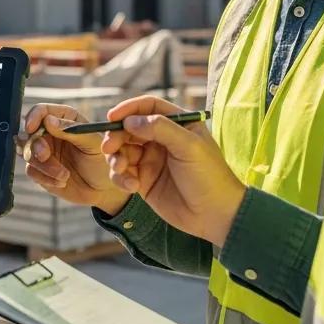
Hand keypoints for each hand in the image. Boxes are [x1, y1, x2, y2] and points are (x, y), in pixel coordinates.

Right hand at [18, 104, 131, 214]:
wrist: (102, 189)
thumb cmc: (101, 161)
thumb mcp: (92, 144)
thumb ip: (71, 130)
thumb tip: (48, 120)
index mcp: (64, 119)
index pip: (41, 110)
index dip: (33, 117)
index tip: (31, 128)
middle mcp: (50, 133)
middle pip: (29, 133)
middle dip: (36, 145)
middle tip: (45, 156)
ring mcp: (43, 151)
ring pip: (27, 152)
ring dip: (44, 165)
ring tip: (65, 175)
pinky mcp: (39, 169)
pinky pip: (31, 171)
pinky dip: (45, 178)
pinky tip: (62, 182)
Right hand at [101, 96, 244, 246]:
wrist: (215, 216)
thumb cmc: (209, 176)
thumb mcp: (188, 146)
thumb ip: (160, 128)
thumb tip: (129, 121)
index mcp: (177, 125)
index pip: (148, 107)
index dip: (128, 109)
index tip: (112, 117)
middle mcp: (162, 140)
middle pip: (129, 128)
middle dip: (116, 136)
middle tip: (109, 148)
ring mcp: (151, 160)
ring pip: (122, 150)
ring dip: (116, 158)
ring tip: (121, 169)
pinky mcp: (143, 180)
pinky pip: (122, 173)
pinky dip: (120, 178)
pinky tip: (132, 187)